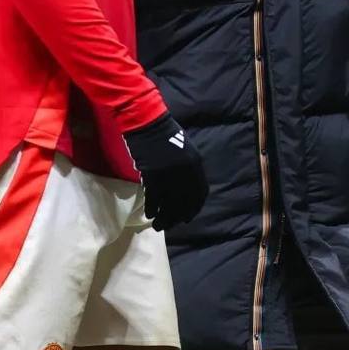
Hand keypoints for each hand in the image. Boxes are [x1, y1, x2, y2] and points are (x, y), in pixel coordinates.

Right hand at [123, 112, 207, 230]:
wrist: (148, 124)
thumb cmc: (166, 135)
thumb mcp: (185, 151)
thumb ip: (188, 170)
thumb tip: (185, 191)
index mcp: (196, 165)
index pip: (200, 194)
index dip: (193, 209)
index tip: (186, 218)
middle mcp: (185, 173)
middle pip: (183, 203)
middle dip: (176, 217)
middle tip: (169, 225)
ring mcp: (169, 175)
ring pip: (168, 204)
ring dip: (164, 218)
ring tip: (158, 225)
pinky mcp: (152, 176)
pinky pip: (153, 199)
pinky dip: (151, 208)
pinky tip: (149, 214)